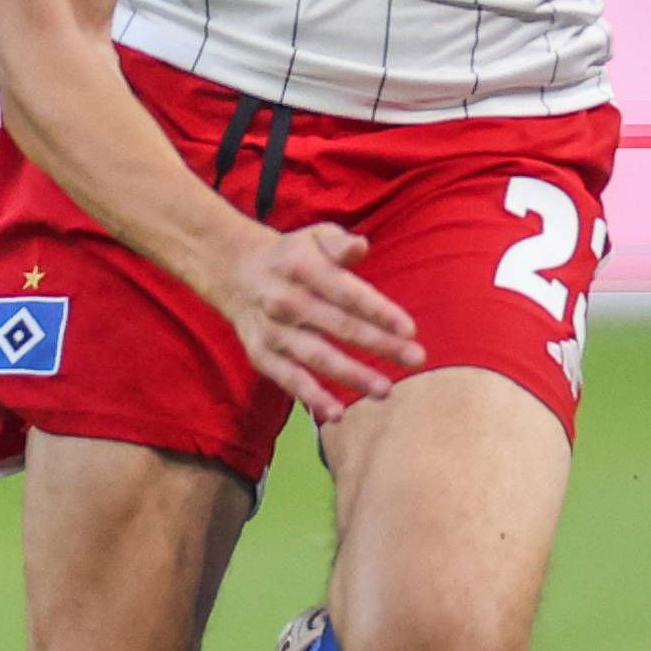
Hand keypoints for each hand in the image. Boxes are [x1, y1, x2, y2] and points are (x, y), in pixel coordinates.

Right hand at [202, 222, 421, 420]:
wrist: (235, 271)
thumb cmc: (293, 256)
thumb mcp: (314, 237)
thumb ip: (340, 244)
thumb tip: (361, 246)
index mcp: (303, 268)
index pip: (347, 293)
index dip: (379, 311)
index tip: (410, 329)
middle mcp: (286, 301)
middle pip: (340, 326)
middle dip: (379, 344)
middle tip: (416, 359)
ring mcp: (273, 331)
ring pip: (317, 357)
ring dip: (352, 375)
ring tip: (385, 390)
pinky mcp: (261, 355)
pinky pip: (289, 380)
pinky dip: (311, 397)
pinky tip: (336, 414)